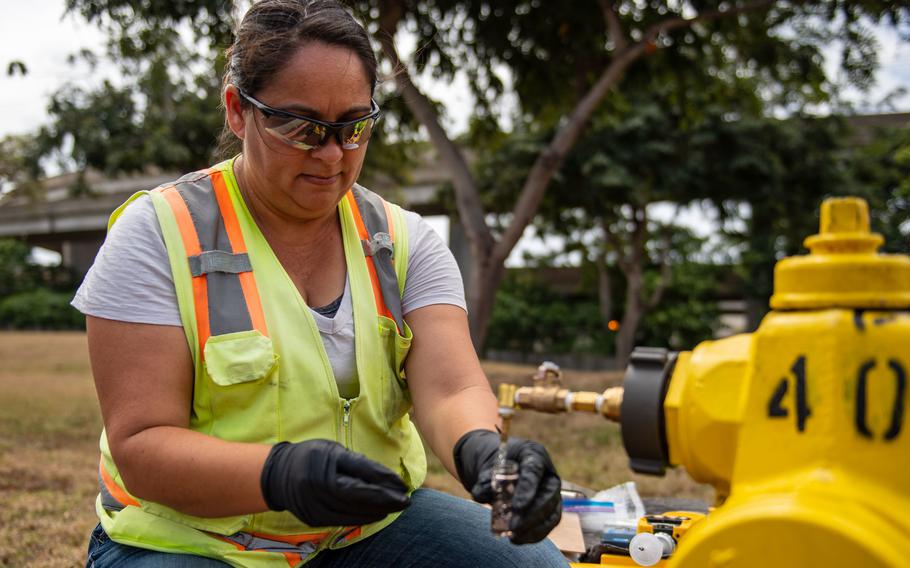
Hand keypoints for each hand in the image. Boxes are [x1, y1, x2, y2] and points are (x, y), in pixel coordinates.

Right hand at [260, 440, 409, 526]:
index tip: (403, 485)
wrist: (277, 475)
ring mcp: (314, 504)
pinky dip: (363, 518)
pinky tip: (378, 514)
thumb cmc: (312, 456)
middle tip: (406, 501)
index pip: (361, 472)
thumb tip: (386, 478)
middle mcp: (318, 484)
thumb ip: (357, 463)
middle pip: (359, 496)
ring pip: (353, 512)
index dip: (384, 480)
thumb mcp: (333, 450)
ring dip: (378, 511)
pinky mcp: (314, 518)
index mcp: (325, 462)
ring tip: (396, 507)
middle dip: (386, 500)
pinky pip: (343, 520)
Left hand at [454, 430, 561, 543]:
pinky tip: (519, 539)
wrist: (504, 469)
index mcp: (533, 455)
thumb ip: (483, 481)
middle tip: (514, 526)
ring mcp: (553, 492)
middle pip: (548, 496)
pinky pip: (549, 524)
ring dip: (534, 528)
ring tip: (515, 537)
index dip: (527, 490)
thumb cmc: (498, 466)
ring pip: (552, 513)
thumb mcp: (488, 468)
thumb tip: (481, 494)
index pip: (534, 471)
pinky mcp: (552, 508)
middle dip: (531, 515)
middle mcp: (548, 474)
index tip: (516, 508)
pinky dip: (535, 534)